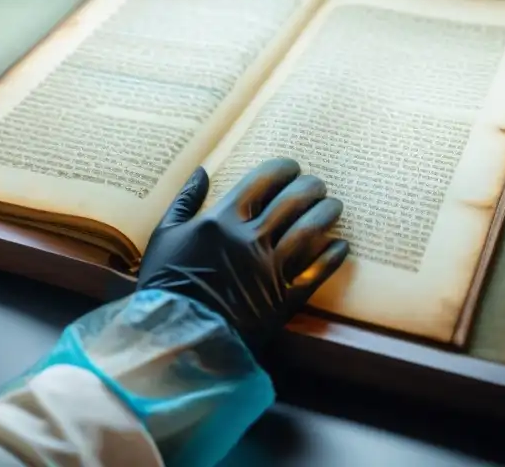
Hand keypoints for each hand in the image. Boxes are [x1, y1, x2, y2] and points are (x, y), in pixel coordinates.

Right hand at [138, 157, 349, 350]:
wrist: (177, 338)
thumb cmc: (166, 284)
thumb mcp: (165, 236)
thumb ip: (185, 200)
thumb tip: (202, 171)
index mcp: (222, 220)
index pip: (263, 181)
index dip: (283, 169)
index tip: (292, 168)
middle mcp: (250, 239)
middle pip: (293, 201)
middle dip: (311, 187)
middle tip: (317, 185)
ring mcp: (270, 269)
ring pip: (311, 230)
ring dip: (328, 213)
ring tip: (333, 206)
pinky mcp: (284, 299)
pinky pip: (318, 271)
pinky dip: (333, 255)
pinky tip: (340, 244)